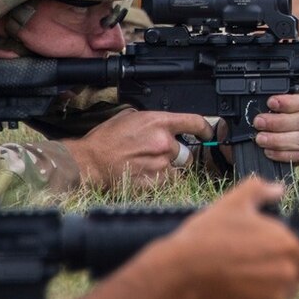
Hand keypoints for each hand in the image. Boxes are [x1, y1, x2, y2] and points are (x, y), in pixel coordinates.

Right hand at [65, 108, 215, 190]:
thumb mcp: (129, 117)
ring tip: (148, 166)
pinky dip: (162, 180)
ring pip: (178, 168)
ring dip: (168, 168)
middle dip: (175, 155)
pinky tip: (145, 175)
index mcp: (158, 122)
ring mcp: (161, 163)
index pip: (194, 122)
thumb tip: (163, 123)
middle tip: (156, 156)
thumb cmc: (105, 141)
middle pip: (186, 151)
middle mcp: (164, 142)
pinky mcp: (156, 181)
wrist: (91, 162)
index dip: (205, 129)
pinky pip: (170, 181)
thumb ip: (151, 120)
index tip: (207, 133)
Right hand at [170, 178, 298, 298]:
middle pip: (296, 280)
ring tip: (239, 275)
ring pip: (278, 296)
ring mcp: (271, 298)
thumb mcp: (234, 202)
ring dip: (267, 289)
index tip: (277, 254)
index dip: (296, 258)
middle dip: (282, 274)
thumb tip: (279, 189)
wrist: (181, 272)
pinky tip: (230, 288)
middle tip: (255, 263)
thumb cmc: (209, 235)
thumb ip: (261, 190)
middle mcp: (286, 275)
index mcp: (288, 246)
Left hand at [250, 92, 298, 166]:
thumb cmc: (268, 114)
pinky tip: (268, 151)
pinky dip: (282, 154)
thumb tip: (259, 100)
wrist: (265, 133)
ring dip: (278, 140)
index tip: (271, 102)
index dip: (289, 102)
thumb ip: (268, 101)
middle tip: (259, 122)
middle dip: (279, 122)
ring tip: (260, 139)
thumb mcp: (268, 103)